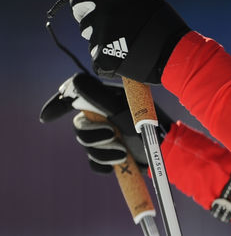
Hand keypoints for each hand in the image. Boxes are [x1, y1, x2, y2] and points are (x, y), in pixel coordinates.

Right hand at [40, 73, 172, 172]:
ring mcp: (107, 135)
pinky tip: (119, 161)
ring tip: (122, 151)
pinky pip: (95, 162)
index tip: (47, 117)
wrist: (168, 150)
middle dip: (91, 134)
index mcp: (105, 99)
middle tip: (110, 134)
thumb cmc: (148, 125)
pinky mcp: (111, 154)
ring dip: (102, 150)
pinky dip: (104, 163)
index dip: (58, 104)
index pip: (75, 97)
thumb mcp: (123, 108)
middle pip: (79, 125)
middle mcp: (104, 116)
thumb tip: (74, 82)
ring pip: (87, 145)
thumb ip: (97, 96)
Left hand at [69, 0, 189, 83]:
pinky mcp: (101, 59)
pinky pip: (98, 56)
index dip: (82, 0)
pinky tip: (126, 54)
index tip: (88, 5)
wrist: (174, 53)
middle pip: (83, 19)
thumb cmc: (164, 22)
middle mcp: (100, 18)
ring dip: (103, 39)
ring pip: (92, 39)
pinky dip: (109, 56)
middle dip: (94, 21)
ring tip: (125, 42)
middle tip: (114, 26)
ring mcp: (99, 40)